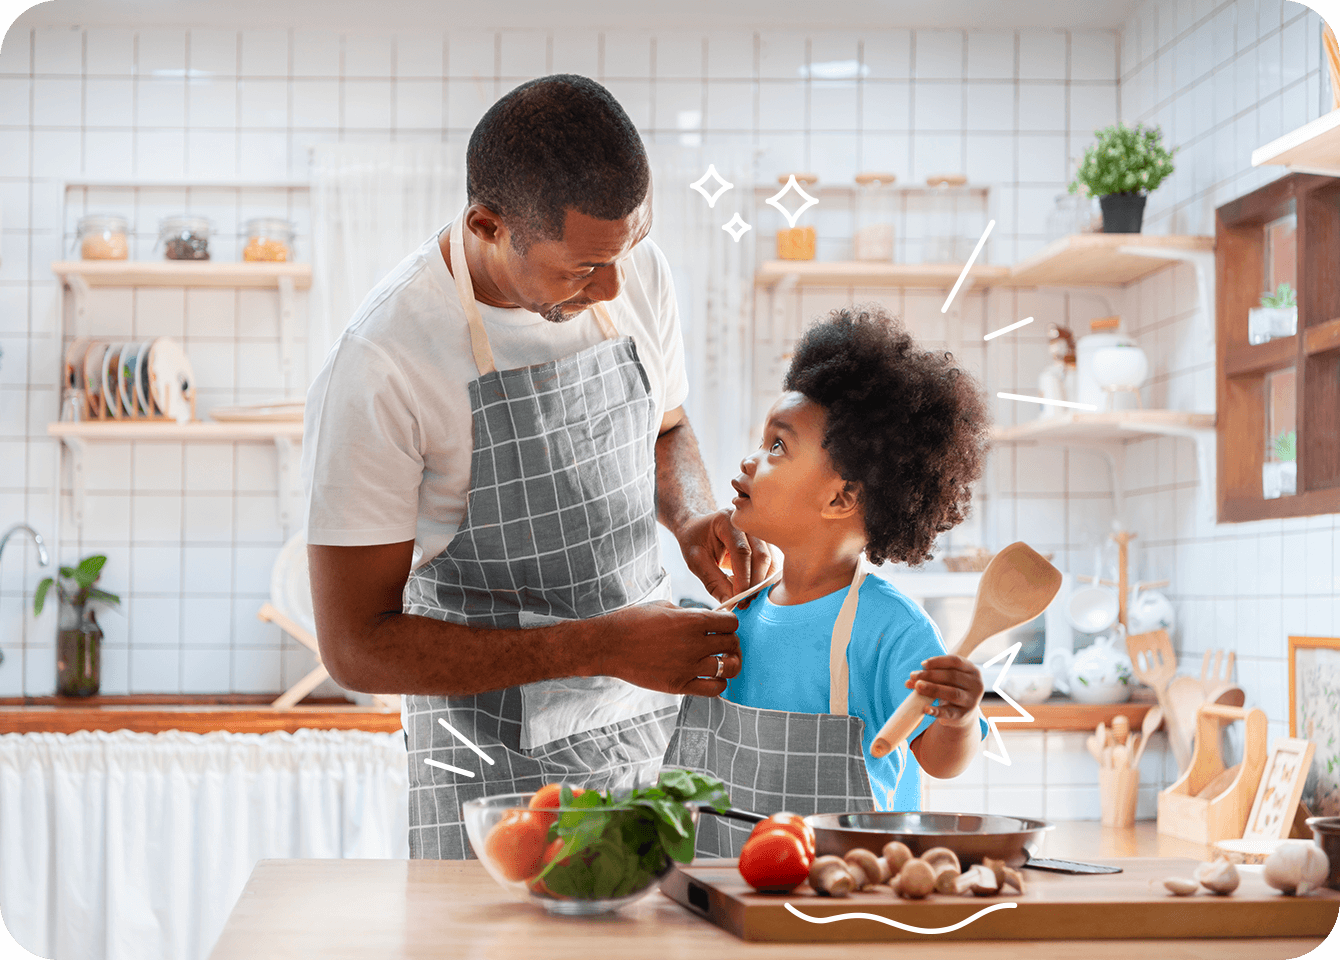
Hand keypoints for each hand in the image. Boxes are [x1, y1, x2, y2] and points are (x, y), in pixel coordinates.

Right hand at [595, 601, 740, 696]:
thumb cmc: (633, 622)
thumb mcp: (664, 607)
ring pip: (729, 668)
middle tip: (723, 643)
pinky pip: (714, 689)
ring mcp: (688, 667)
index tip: (724, 626)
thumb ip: (690, 615)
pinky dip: (719, 683)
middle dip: (730, 642)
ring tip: (721, 661)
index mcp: (692, 621)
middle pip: (732, 644)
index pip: (731, 623)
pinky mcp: (679, 686)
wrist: (608, 646)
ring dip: (729, 663)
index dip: (730, 624)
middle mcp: (694, 644)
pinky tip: (712, 676)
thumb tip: (708, 621)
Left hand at [675, 508, 775, 603]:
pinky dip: (765, 579)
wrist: (698, 526)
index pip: (741, 551)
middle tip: (745, 603)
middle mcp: (747, 522)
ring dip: (762, 583)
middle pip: (761, 555)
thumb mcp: (696, 561)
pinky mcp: (765, 541)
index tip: (738, 599)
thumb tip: (731, 604)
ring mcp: (759, 530)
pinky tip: (752, 588)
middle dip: (755, 583)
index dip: (743, 578)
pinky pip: (772, 562)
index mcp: (726, 520)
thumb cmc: (694, 540)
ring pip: (771, 560)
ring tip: (748, 598)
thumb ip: (713, 581)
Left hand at [904, 655, 984, 727]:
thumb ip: (931, 675)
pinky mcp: (964, 715)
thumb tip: (910, 679)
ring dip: (933, 689)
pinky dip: (937, 711)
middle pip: (952, 677)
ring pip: (952, 693)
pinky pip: (950, 713)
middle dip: (931, 675)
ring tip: (917, 687)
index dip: (938, 661)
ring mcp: (971, 701)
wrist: (963, 712)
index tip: (922, 664)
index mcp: (973, 671)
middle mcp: (976, 685)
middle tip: (913, 675)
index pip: (956, 661)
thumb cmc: (952, 688)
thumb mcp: (947, 679)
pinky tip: (925, 709)